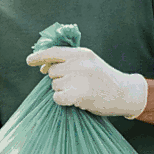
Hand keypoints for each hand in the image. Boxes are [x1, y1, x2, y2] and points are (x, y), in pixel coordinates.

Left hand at [25, 46, 147, 117]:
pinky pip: (57, 97)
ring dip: (63, 90)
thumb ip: (68, 61)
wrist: (124, 93)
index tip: (29, 61)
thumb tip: (43, 67)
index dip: (39, 56)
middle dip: (59, 79)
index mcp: (81, 53)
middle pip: (52, 72)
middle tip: (77, 83)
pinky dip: (62, 100)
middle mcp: (79, 63)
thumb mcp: (88, 62)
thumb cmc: (103, 79)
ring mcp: (79, 78)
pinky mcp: (78, 94)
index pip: (53, 52)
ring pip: (54, 85)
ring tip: (81, 90)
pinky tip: (75, 99)